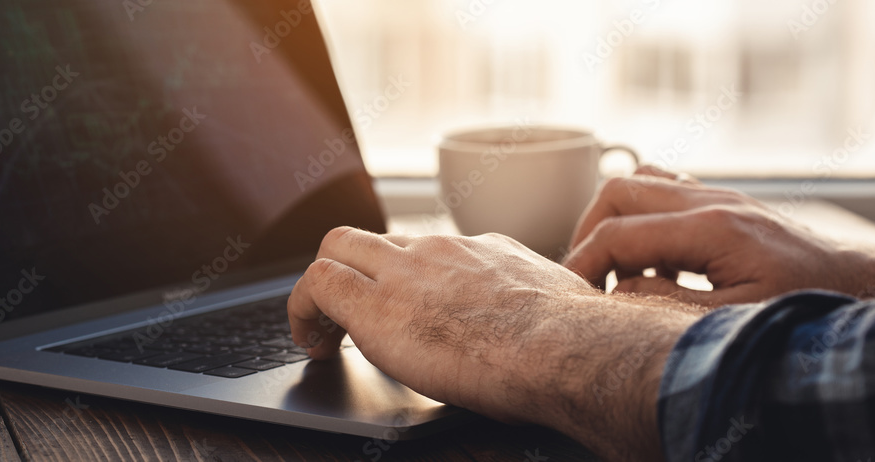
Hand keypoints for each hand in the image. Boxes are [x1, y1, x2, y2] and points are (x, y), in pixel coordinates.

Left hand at [288, 227, 698, 460]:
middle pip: (371, 238)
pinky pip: (316, 285)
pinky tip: (311, 343)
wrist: (560, 346)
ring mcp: (403, 271)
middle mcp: (437, 251)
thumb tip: (549, 314)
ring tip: (321, 331)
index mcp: (481, 251)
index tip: (404, 308)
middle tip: (346, 314)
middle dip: (350, 271)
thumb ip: (539, 302)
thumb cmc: (572, 338)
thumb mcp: (561, 302)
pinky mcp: (374, 305)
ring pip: (336, 248)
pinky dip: (302, 310)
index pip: (423, 252)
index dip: (401, 280)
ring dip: (321, 289)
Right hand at [561, 166, 874, 306]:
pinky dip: (644, 220)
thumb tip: (619, 291)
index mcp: (710, 228)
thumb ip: (666, 304)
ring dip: (616, 222)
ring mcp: (717, 196)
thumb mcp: (731, 320)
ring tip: (619, 269)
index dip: (584, 263)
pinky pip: (664, 191)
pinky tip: (658, 262)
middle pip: (617, 191)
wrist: (857, 284)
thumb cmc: (805, 305)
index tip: (573, 293)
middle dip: (589, 233)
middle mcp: (710, 201)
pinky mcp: (723, 204)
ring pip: (639, 182)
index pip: (618, 232)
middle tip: (588, 276)